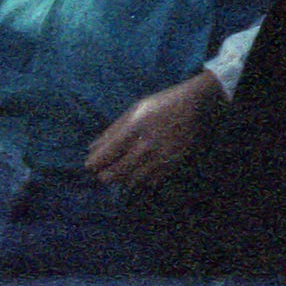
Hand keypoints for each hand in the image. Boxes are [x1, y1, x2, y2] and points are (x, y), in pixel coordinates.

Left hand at [86, 68, 222, 187]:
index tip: (91, 165)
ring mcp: (161, 155)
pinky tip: (140, 172)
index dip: (95, 163)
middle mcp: (147, 144)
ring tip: (122, 173)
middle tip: (104, 174)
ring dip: (123, 179)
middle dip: (106, 175)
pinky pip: (151, 181)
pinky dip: (142, 180)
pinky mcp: (174, 162)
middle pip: (117, 172)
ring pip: (133, 180)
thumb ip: (112, 130)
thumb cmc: (160, 104)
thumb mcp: (134, 110)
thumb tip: (92, 149)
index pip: (106, 155)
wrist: (194, 104)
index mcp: (135, 128)